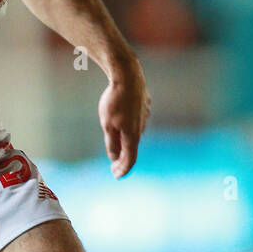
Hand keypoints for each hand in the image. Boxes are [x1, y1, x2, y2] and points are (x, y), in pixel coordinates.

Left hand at [98, 55, 150, 177]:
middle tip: (113, 166)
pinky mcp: (145, 106)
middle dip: (122, 158)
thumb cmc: (114, 101)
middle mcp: (141, 127)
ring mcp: (145, 116)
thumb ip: (112, 143)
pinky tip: (122, 124)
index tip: (116, 175)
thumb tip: (114, 157)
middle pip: (132, 147)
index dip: (123, 169)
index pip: (130, 159)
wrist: (127, 76)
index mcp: (133, 135)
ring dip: (125, 142)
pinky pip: (136, 120)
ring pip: (134, 133)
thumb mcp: (107, 125)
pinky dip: (129, 127)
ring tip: (116, 147)